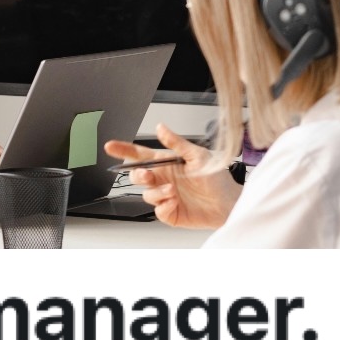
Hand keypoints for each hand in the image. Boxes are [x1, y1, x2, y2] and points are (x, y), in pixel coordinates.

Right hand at [103, 123, 239, 229]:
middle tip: (148, 175)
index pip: (139, 155)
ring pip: (146, 194)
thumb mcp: (197, 155)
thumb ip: (176, 143)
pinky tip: (175, 202)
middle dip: (137, 175)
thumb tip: (161, 128)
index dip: (123, 150)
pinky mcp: (170, 212)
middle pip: (136, 176)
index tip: (110, 146)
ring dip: (157, 192)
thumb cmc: (216, 178)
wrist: (229, 202)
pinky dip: (164, 206)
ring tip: (173, 191)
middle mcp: (162, 179)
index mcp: (166, 163)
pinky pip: (157, 210)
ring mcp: (165, 196)